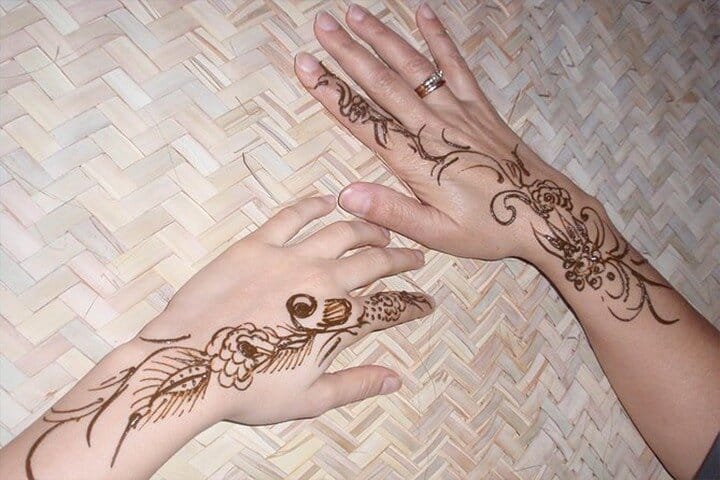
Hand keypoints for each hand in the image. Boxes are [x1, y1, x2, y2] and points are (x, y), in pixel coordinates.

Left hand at [140, 195, 432, 425]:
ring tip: (380, 230)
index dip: (412, 306)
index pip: (389, 309)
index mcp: (338, 321)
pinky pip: (290, 216)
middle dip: (401, 259)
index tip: (426, 302)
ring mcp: (290, 258)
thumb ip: (357, 385)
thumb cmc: (248, 387)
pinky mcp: (256, 245)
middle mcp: (323, 282)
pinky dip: (313, 205)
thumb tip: (395, 380)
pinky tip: (328, 200)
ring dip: (367, 229)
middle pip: (374, 262)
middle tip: (415, 257)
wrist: (192, 365)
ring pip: (341, 232)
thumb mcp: (311, 399)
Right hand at [294, 4, 600, 261]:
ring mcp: (458, 111)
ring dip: (383, 38)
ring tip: (355, 14)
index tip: (305, 66)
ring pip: (414, 67)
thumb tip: (346, 195)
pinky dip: (439, 38)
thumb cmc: (489, 227)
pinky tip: (423, 12)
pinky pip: (455, 65)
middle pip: (383, 83)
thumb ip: (391, 212)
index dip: (331, 93)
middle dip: (348, 53)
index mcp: (417, 161)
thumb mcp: (436, 233)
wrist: (545, 213)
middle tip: (321, 25)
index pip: (364, 121)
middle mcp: (434, 127)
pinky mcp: (479, 106)